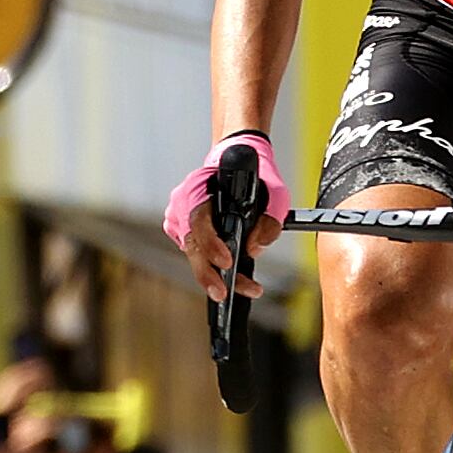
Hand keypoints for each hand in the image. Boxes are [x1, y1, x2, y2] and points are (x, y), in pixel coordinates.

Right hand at [163, 132, 288, 287]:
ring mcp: (178, 217)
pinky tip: (230, 273)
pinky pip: (195, 252)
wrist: (238, 159)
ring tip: (244, 286)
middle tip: (223, 292)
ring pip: (193, 253)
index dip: (210, 243)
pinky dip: (212, 265)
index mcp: (198, 187)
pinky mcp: (181, 231)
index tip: (227, 260)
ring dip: (214, 273)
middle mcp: (182, 203)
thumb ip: (269, 221)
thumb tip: (254, 250)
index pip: (198, 220)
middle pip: (191, 243)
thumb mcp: (275, 193)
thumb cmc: (254, 174)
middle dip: (207, 272)